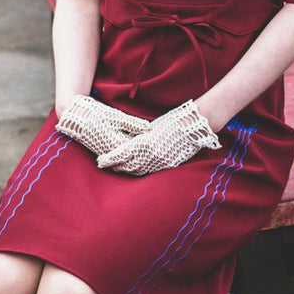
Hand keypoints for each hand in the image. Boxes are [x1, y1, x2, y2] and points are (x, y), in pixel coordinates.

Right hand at [56, 95, 149, 155]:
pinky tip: (134, 148)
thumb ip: (133, 124)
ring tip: (148, 150)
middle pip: (131, 155)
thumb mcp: (116, 117)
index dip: (147, 145)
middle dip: (142, 152)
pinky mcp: (103, 151)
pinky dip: (126, 153)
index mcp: (116, 143)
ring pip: (124, 157)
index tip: (157, 141)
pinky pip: (118, 155)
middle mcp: (111, 151)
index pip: (136, 148)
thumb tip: (149, 128)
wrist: (74, 117)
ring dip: (135, 154)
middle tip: (156, 148)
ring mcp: (106, 152)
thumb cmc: (96, 114)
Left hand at [96, 99, 220, 174]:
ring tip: (117, 169)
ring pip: (138, 171)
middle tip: (104, 165)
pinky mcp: (167, 166)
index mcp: (145, 143)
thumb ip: (139, 137)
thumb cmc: (172, 122)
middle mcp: (151, 155)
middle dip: (115, 166)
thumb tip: (128, 143)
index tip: (100, 161)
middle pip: (127, 165)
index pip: (122, 154)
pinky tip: (134, 171)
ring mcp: (160, 162)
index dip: (110, 159)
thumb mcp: (151, 127)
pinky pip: (149, 172)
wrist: (193, 128)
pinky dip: (139, 172)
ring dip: (126, 171)